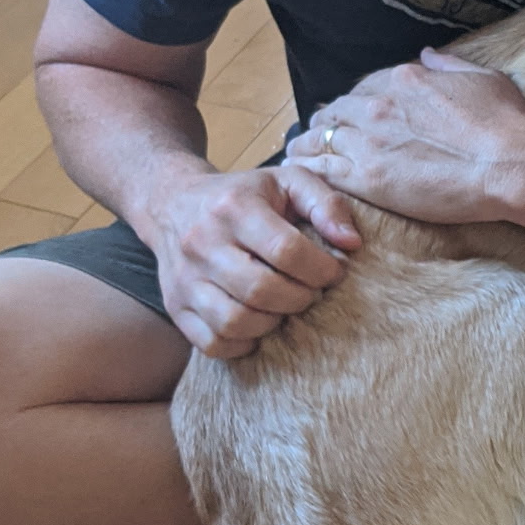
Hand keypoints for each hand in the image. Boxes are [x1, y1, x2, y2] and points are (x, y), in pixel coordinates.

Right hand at [148, 164, 360, 359]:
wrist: (172, 202)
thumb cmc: (242, 195)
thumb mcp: (287, 181)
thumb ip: (326, 204)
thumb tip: (352, 244)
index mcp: (234, 208)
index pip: (286, 250)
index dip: (321, 270)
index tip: (334, 273)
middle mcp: (202, 243)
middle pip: (261, 290)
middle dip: (300, 299)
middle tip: (311, 293)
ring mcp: (184, 278)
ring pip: (234, 321)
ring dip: (272, 323)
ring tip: (284, 307)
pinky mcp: (175, 306)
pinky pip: (211, 343)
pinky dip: (242, 343)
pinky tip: (258, 324)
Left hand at [291, 49, 524, 226]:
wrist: (509, 163)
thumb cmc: (506, 123)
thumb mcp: (482, 78)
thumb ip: (448, 64)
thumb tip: (428, 54)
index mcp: (406, 79)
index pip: (365, 87)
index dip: (354, 101)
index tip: (349, 111)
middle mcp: (381, 105)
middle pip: (338, 111)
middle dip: (326, 121)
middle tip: (317, 132)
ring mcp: (371, 141)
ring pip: (323, 138)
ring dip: (308, 144)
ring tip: (297, 152)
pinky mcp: (368, 177)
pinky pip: (323, 169)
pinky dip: (306, 169)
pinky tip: (296, 172)